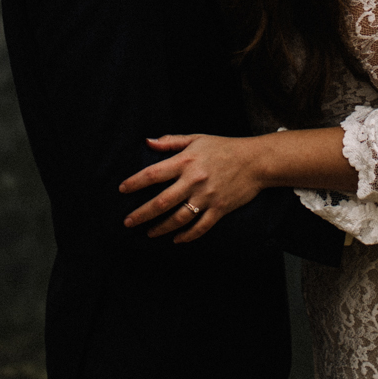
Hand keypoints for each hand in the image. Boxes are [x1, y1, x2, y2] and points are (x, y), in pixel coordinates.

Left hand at [119, 132, 262, 243]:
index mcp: (186, 161)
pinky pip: (200, 227)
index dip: (135, 183)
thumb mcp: (197, 138)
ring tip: (149, 233)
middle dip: (141, 214)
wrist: (256, 161)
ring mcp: (207, 197)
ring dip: (161, 228)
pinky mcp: (219, 209)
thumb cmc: (224, 147)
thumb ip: (171, 141)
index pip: (153, 173)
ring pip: (178, 218)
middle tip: (127, 222)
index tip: (122, 190)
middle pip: (161, 202)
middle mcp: (194, 180)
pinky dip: (187, 236)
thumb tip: (148, 141)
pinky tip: (176, 240)